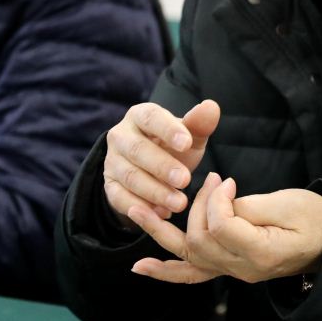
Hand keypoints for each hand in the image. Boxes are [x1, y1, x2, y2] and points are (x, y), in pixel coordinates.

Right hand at [102, 99, 220, 228]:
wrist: (153, 171)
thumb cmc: (174, 148)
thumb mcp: (190, 136)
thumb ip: (199, 124)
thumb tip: (211, 107)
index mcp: (140, 116)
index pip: (150, 117)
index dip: (167, 130)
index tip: (187, 143)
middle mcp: (120, 136)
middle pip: (137, 150)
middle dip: (162, 166)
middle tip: (185, 180)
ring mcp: (112, 162)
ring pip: (130, 176)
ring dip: (155, 191)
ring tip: (180, 203)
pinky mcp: (109, 186)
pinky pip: (120, 198)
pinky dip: (141, 207)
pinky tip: (162, 213)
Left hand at [129, 173, 321, 285]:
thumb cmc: (315, 218)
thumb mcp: (288, 205)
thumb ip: (250, 206)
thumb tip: (219, 203)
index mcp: (260, 253)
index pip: (220, 227)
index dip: (216, 201)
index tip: (227, 181)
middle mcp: (242, 269)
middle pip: (200, 241)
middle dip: (197, 207)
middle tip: (211, 182)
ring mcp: (233, 272)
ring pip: (188, 257)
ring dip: (160, 233)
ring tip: (135, 210)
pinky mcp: (228, 267)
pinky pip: (193, 275)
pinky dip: (166, 271)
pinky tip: (141, 267)